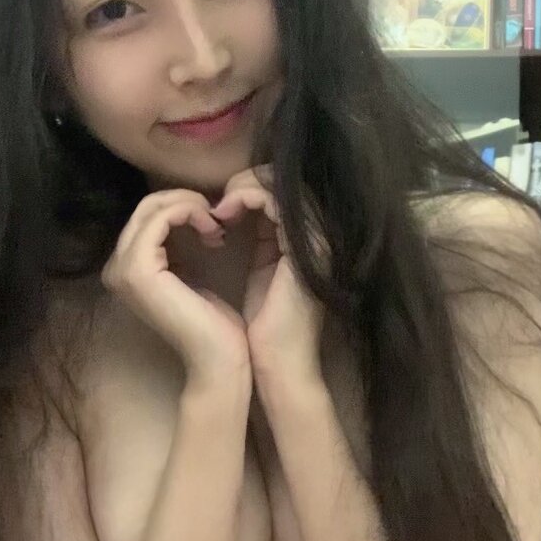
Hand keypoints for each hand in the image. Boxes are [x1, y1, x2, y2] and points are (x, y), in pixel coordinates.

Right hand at [101, 190, 250, 385]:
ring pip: (152, 208)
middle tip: (215, 219)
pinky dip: (188, 212)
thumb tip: (184, 212)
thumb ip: (176, 246)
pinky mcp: (138, 270)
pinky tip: (211, 230)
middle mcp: (115, 268)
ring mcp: (122, 269)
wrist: (218, 357)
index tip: (212, 223)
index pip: (145, 215)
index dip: (180, 207)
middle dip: (184, 202)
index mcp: (125, 268)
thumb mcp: (188, 271)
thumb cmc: (212, 321)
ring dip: (189, 206)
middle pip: (145, 207)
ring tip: (215, 226)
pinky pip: (160, 218)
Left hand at [209, 167, 326, 382]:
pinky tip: (222, 216)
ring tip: (217, 211)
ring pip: (278, 183)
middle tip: (217, 203)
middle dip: (245, 183)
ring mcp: (319, 237)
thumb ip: (262, 235)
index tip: (220, 208)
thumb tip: (240, 206)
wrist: (279, 362)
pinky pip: (273, 200)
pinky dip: (243, 199)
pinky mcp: (306, 246)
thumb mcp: (263, 268)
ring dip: (241, 189)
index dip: (249, 188)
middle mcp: (323, 232)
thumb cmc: (266, 324)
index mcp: (314, 236)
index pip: (284, 189)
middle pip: (284, 179)